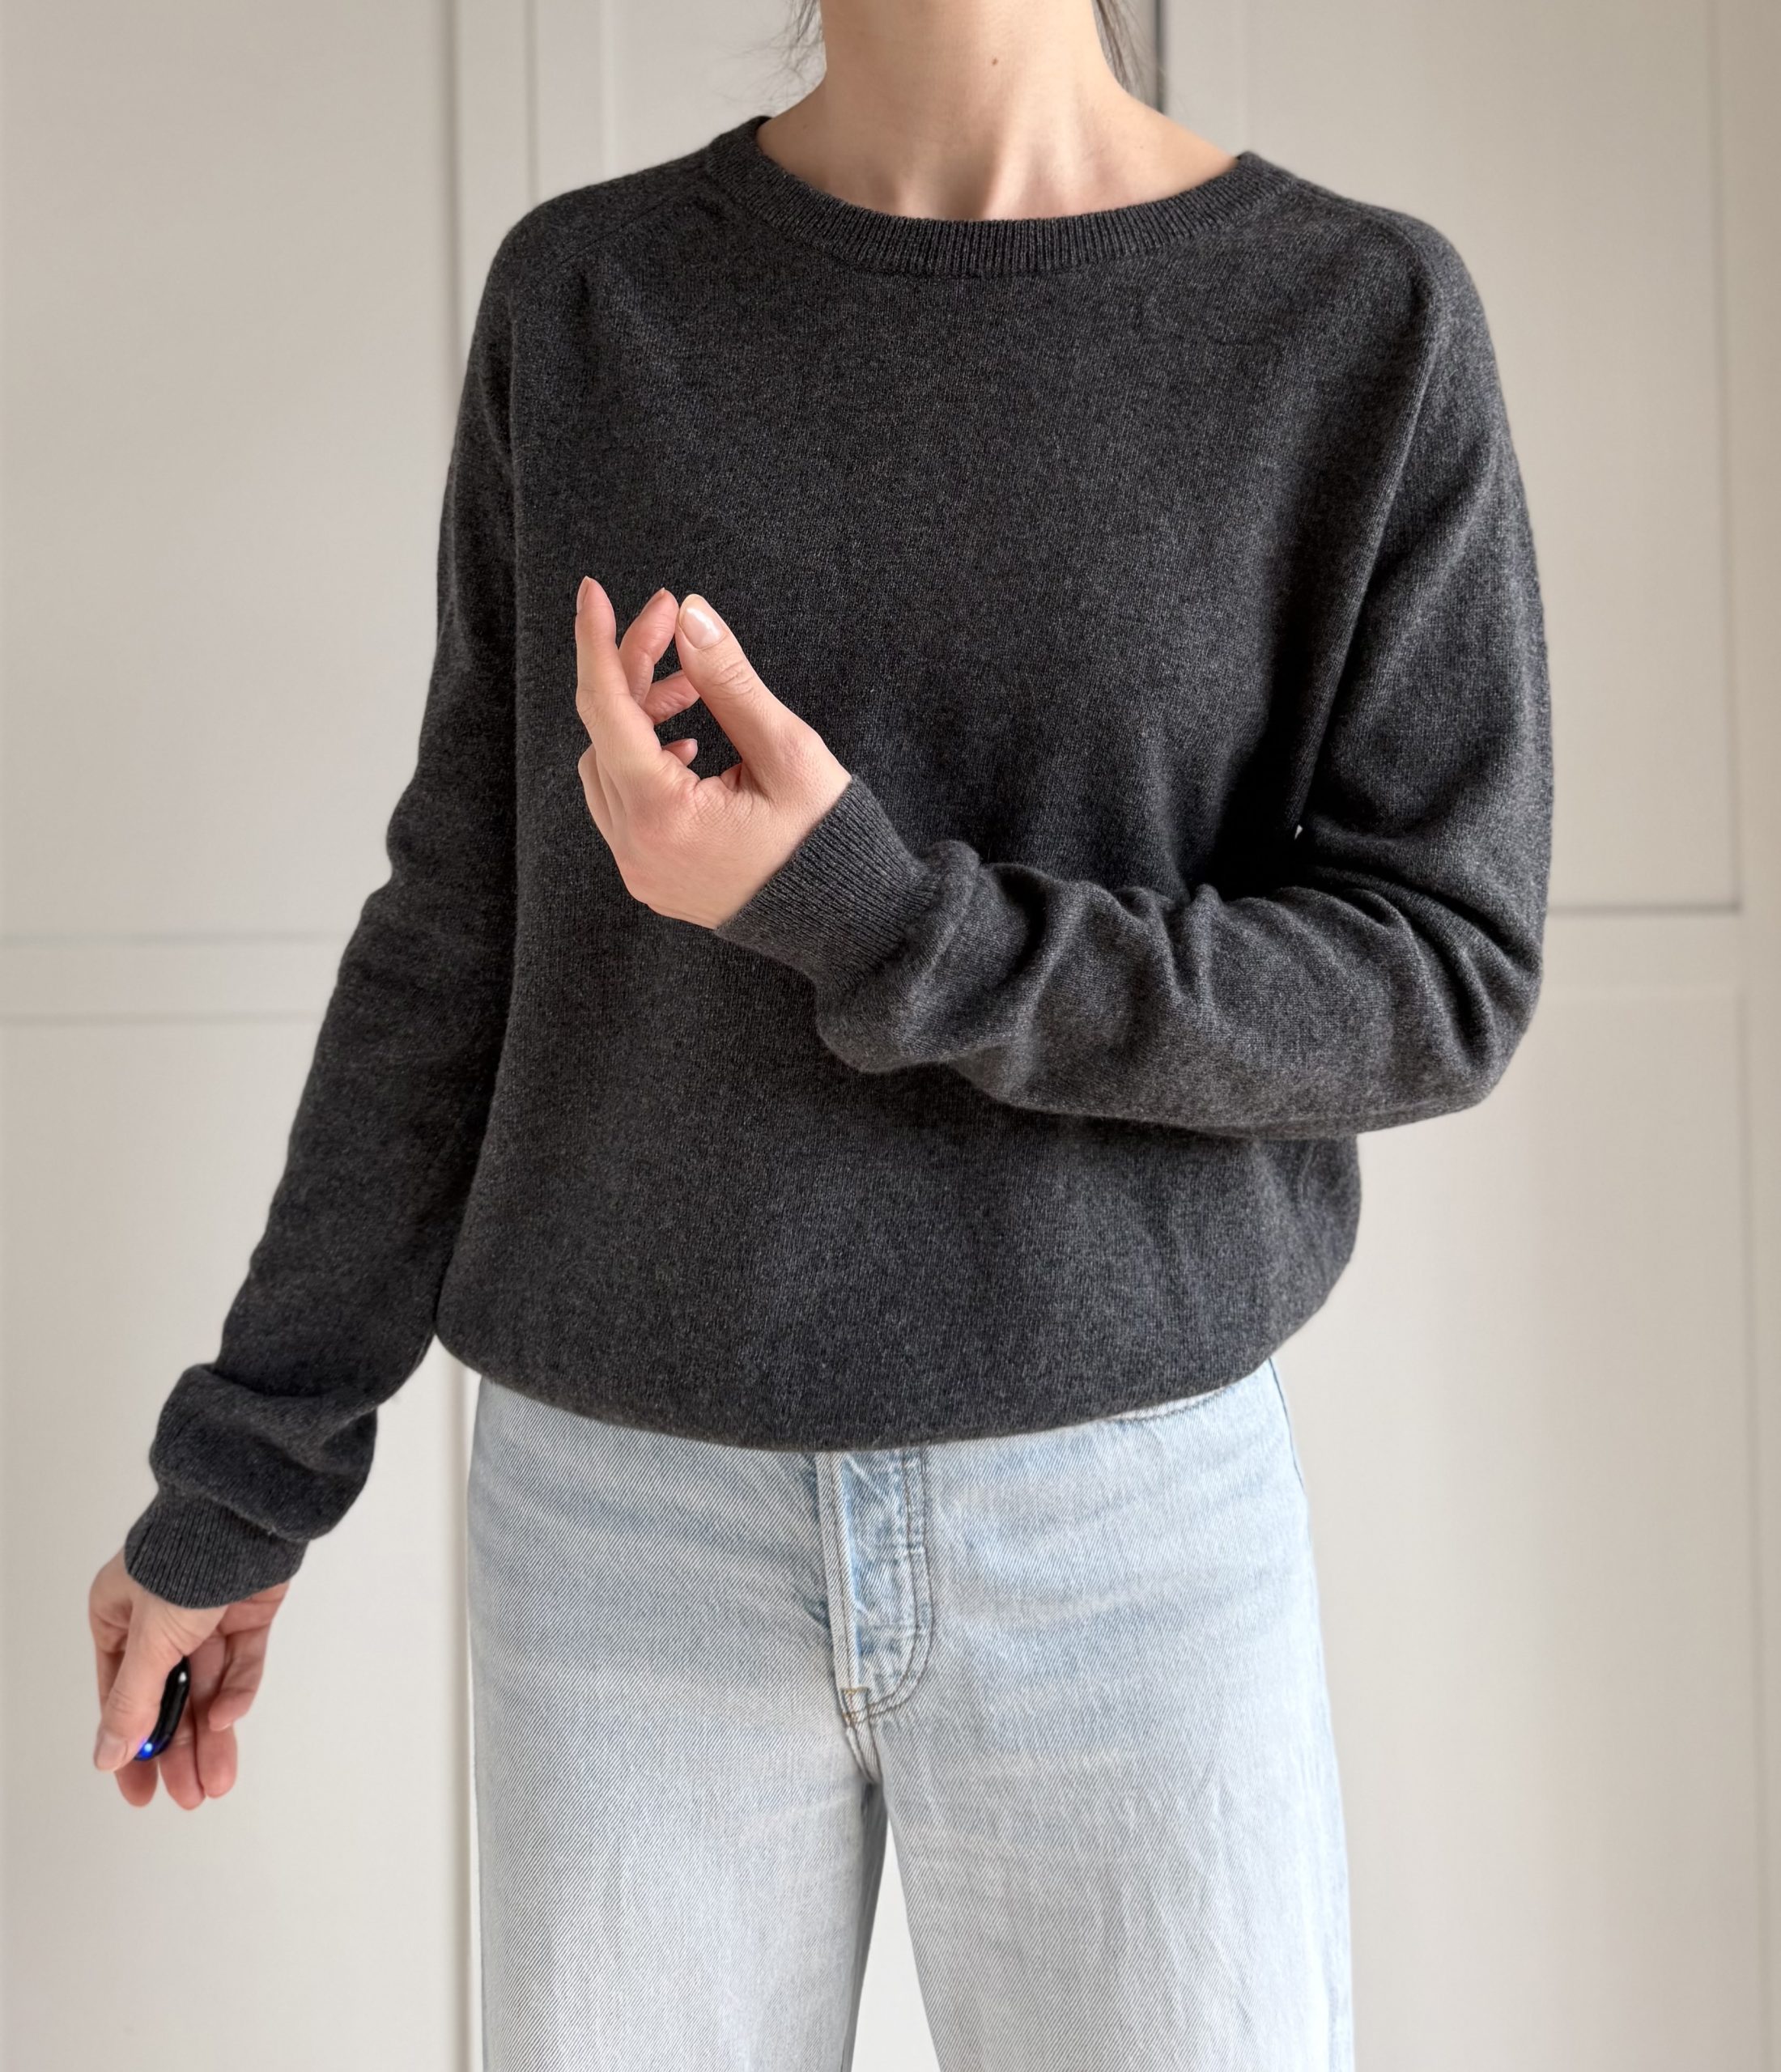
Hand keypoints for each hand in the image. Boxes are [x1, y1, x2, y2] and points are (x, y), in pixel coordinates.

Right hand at [88, 1548, 290, 1807]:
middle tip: (188, 1796)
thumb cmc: (186, 1560)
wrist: (249, 1517)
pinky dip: (238, 1690)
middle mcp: (159, 1618)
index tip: (140, 1791)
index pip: (121, 1697)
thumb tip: (108, 1754)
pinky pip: (241, 1662)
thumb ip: (131, 1702)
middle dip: (179, 1750)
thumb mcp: (150, 1641)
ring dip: (212, 1734)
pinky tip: (231, 1716)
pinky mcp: (246, 1611)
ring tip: (216, 1782)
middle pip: (167, 1699)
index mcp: (117, 1617)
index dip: (131, 1747)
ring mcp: (205, 1615)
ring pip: (207, 1687)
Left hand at [574, 579, 851, 928]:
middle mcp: (636, 847)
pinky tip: (687, 747)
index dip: (598, 641)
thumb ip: (730, 681)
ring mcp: (639, 868)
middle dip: (633, 669)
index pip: (606, 709)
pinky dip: (641, 761)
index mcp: (664, 816)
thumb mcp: (787, 751)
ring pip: (605, 767)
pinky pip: (621, 805)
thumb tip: (690, 615)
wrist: (847, 922)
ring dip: (637, 716)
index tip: (593, 590)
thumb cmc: (827, 839)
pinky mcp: (650, 877)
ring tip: (691, 692)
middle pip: (603, 733)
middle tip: (673, 621)